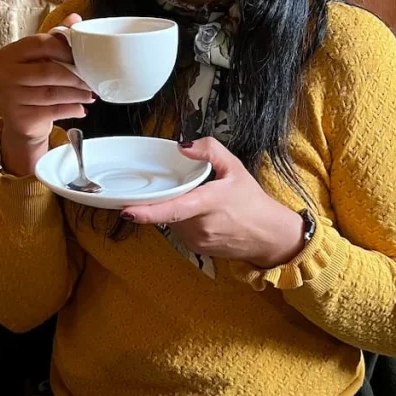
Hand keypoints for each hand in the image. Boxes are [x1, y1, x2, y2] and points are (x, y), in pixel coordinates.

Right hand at [0, 13, 95, 175]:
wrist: (21, 121)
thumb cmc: (32, 85)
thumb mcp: (40, 60)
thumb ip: (56, 39)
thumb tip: (75, 18)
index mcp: (9, 53)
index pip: (40, 43)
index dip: (64, 49)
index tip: (81, 56)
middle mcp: (4, 74)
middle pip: (48, 71)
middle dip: (75, 76)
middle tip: (91, 80)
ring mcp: (9, 97)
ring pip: (52, 93)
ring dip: (76, 94)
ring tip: (90, 94)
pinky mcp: (19, 118)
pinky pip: (52, 112)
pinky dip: (71, 109)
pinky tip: (81, 108)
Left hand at [120, 138, 305, 268]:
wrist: (268, 236)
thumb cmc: (252, 202)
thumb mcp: (235, 167)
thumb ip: (210, 150)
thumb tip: (183, 146)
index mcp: (210, 203)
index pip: (175, 209)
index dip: (148, 211)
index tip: (127, 210)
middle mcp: (201, 226)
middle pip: (168, 211)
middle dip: (165, 198)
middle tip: (179, 187)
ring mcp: (197, 240)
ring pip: (171, 222)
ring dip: (175, 209)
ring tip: (197, 201)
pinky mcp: (196, 249)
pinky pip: (178, 231)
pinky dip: (182, 220)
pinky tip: (199, 215)